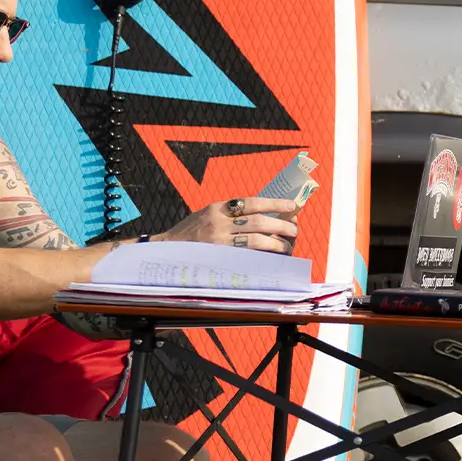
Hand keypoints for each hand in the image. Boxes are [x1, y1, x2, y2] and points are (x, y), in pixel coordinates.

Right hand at [156, 197, 299, 253]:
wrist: (166, 250)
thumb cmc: (190, 233)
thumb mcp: (207, 215)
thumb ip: (230, 214)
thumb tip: (263, 215)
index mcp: (218, 208)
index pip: (252, 202)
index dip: (275, 203)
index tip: (292, 206)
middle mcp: (219, 223)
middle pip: (259, 222)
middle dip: (281, 225)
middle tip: (295, 229)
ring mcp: (219, 242)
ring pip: (256, 240)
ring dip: (276, 243)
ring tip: (287, 246)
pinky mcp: (219, 258)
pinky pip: (248, 257)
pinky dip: (263, 256)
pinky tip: (273, 257)